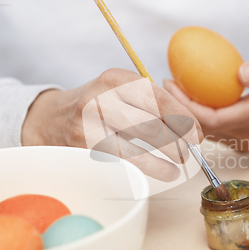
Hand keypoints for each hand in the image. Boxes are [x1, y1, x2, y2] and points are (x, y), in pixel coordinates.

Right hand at [22, 68, 202, 180]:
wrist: (50, 119)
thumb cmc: (97, 105)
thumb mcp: (118, 90)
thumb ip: (150, 101)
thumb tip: (190, 124)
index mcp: (115, 78)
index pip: (157, 98)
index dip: (183, 117)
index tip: (198, 132)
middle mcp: (101, 98)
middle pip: (150, 121)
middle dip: (178, 138)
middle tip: (192, 148)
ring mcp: (90, 124)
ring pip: (138, 142)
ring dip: (167, 154)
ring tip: (181, 161)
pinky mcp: (84, 147)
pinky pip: (125, 160)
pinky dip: (151, 167)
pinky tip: (166, 171)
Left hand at [164, 50, 248, 148]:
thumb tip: (239, 73)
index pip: (216, 120)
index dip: (188, 108)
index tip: (171, 86)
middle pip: (207, 131)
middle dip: (180, 113)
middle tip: (163, 88)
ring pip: (212, 134)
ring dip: (189, 117)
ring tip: (173, 93)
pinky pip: (221, 132)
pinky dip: (202, 120)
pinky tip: (195, 101)